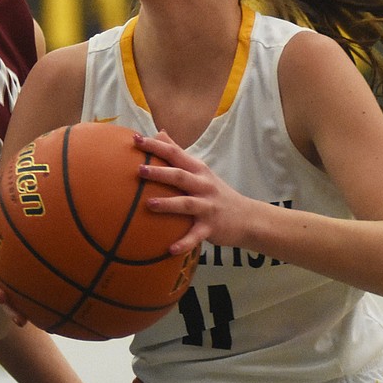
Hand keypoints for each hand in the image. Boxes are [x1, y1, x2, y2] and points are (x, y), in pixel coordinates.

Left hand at [134, 131, 248, 254]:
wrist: (247, 217)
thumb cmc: (215, 193)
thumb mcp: (200, 170)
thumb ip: (179, 153)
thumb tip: (159, 133)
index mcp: (198, 170)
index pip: (175, 154)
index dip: (156, 146)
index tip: (136, 139)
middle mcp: (203, 186)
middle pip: (180, 176)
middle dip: (160, 172)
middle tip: (139, 169)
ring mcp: (207, 207)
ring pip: (186, 204)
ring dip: (168, 204)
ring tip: (148, 204)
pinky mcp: (211, 227)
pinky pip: (195, 236)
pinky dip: (184, 242)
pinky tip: (170, 249)